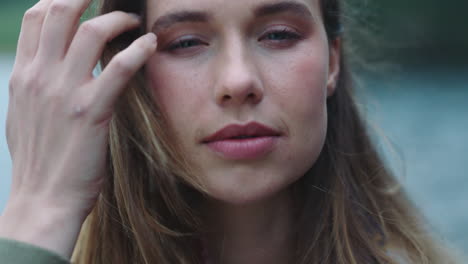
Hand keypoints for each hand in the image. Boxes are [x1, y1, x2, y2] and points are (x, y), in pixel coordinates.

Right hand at [1, 0, 155, 256]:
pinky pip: (118, 68)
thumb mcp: (25, 114)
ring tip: (135, 21)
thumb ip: (35, 85)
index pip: (39, 17)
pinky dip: (137, 50)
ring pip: (90, 31)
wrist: (42, 199)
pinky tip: (150, 45)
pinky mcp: (90, 112)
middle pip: (61, 11)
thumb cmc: (39, 160)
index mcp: (24, 75)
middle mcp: (40, 76)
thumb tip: (46, 65)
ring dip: (118, 19)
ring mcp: (63, 92)